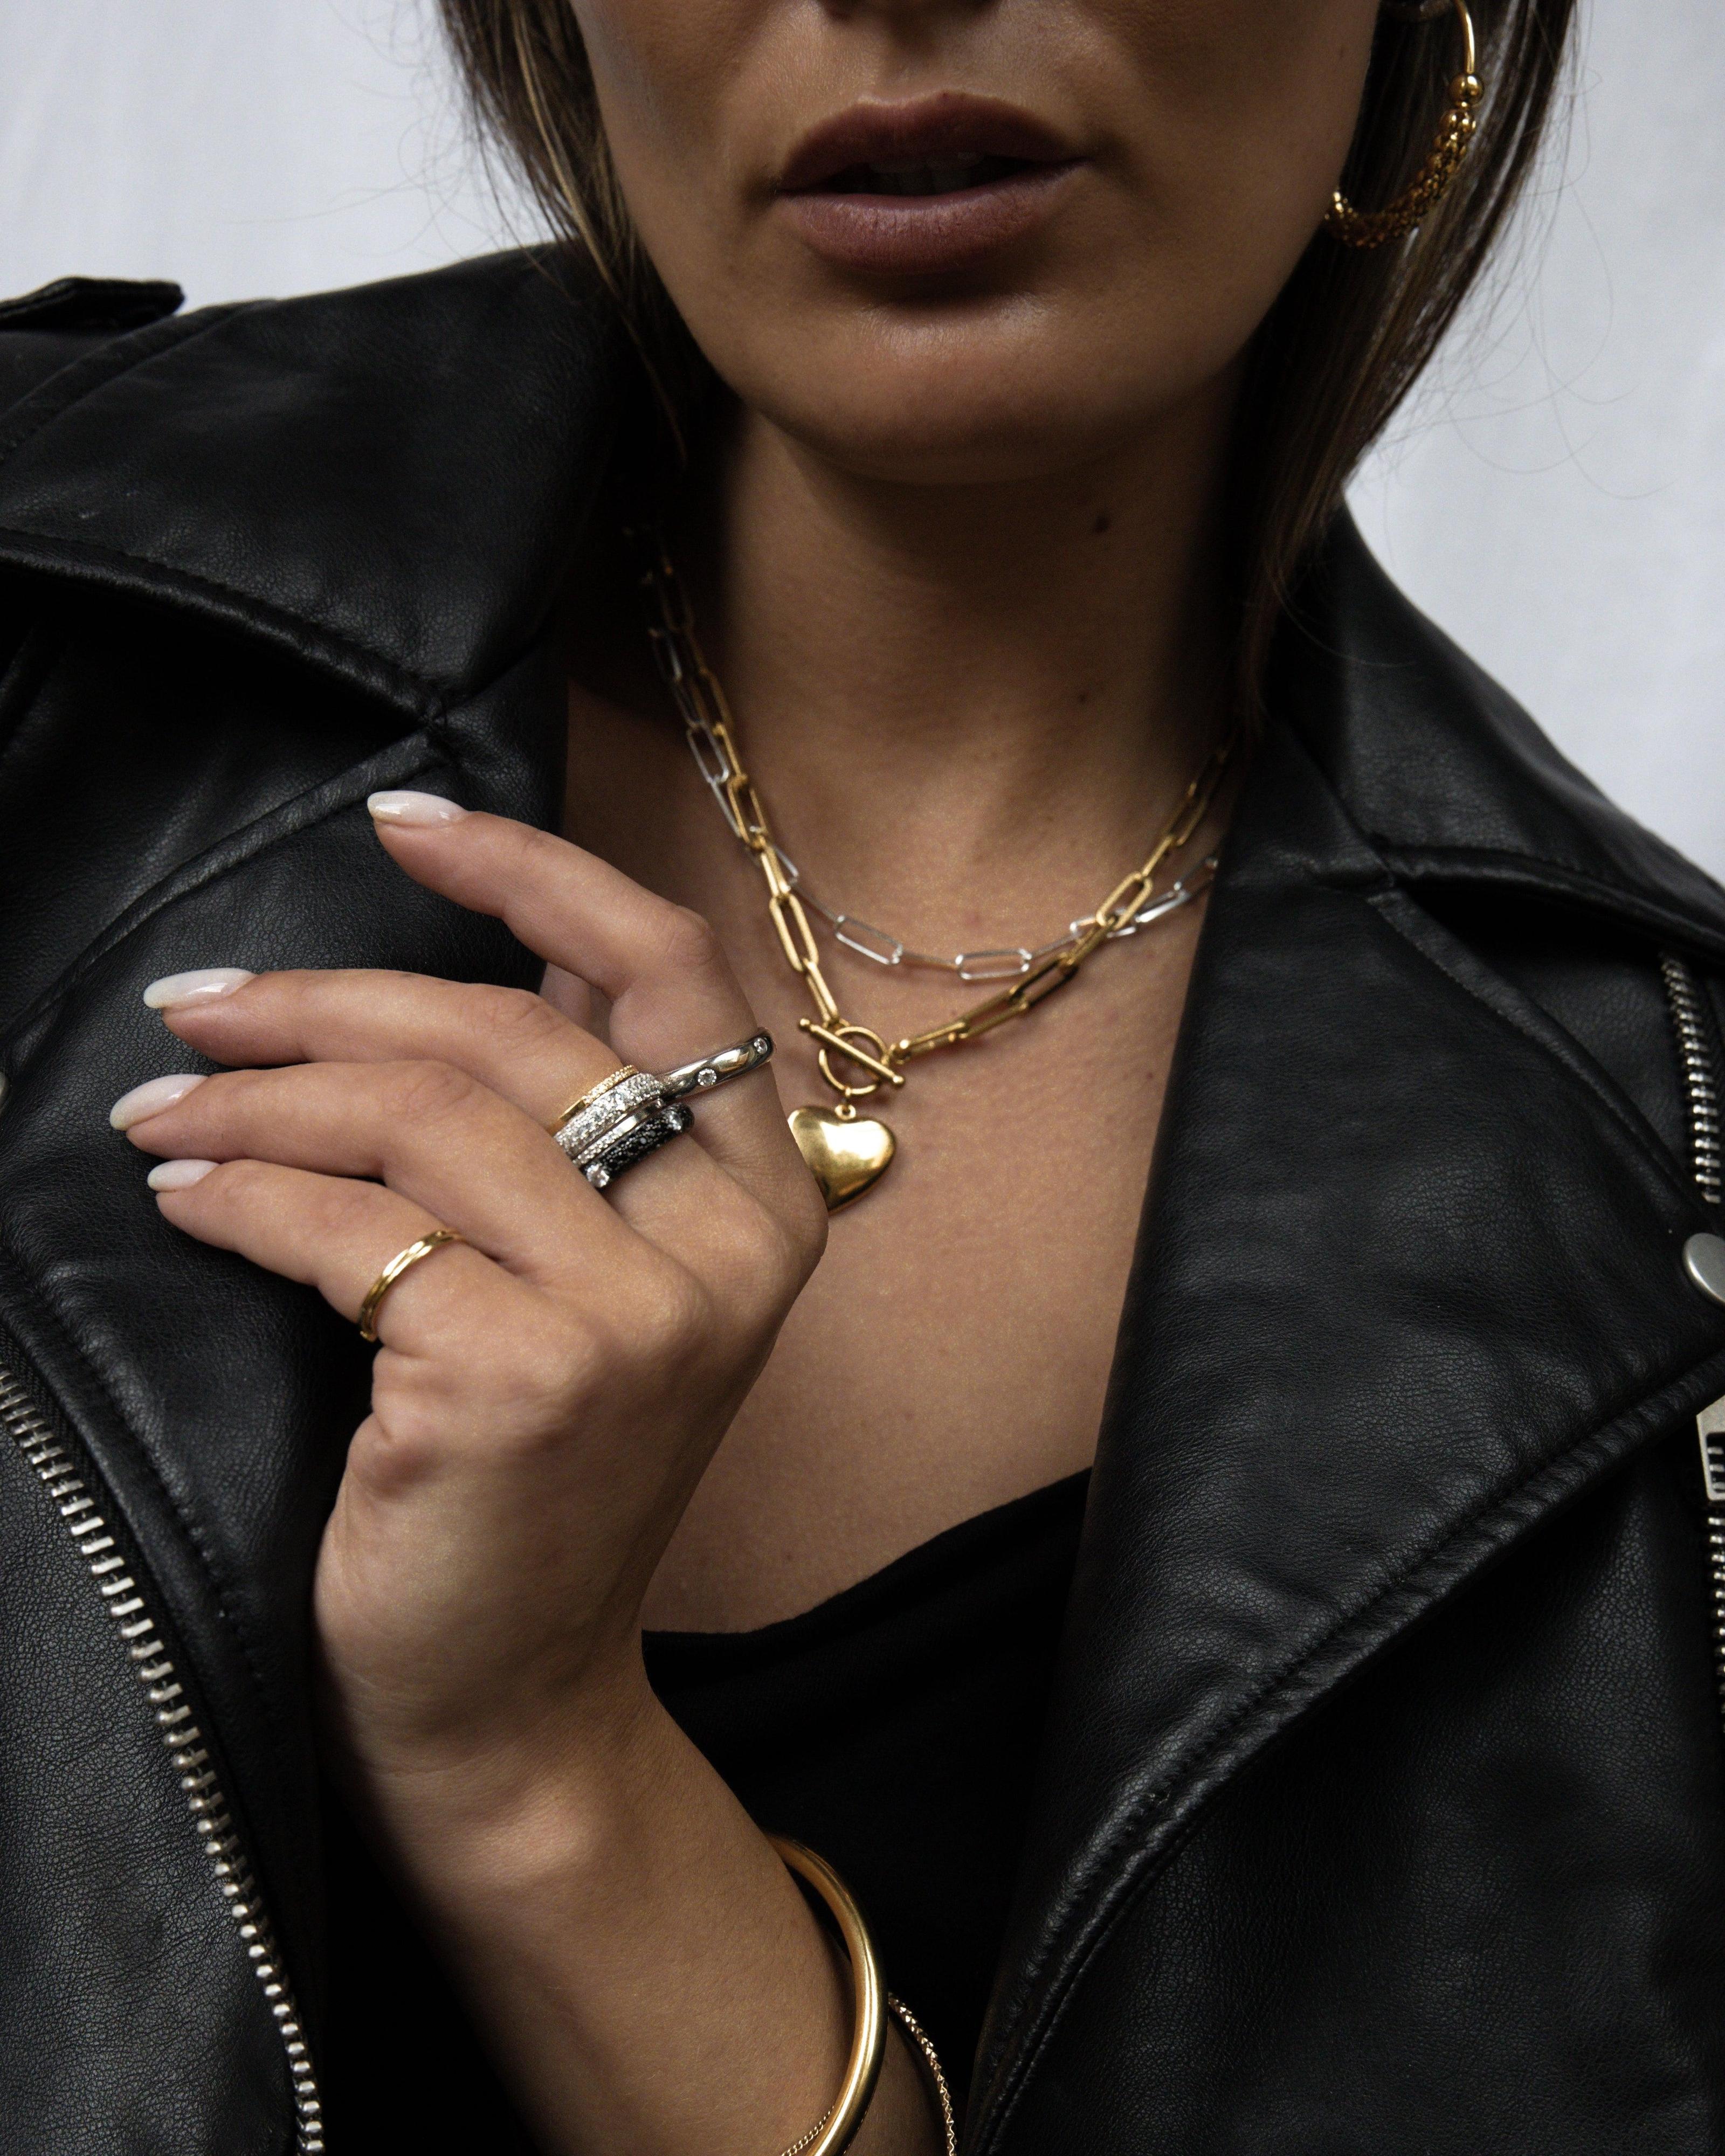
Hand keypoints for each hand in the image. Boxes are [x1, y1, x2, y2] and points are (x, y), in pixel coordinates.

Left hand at [112, 796, 827, 1809]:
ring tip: (161, 1110)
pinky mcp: (527, 1379)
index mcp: (765, 1202)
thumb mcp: (600, 1290)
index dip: (536, 871)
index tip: (403, 824)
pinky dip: (241, 1201)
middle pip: (511, 1034)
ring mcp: (638, 1315)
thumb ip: (573, 1133)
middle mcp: (730, 1246)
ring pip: (422, 1116)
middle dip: (329, 998)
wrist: (511, 1703)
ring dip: (259, 1098)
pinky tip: (181, 1202)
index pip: (669, 968)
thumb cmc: (532, 1481)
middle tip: (199, 1006)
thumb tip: (464, 959)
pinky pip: (350, 1230)